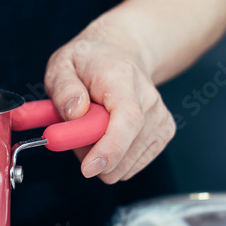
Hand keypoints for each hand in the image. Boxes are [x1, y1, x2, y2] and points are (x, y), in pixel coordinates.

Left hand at [45, 33, 175, 183]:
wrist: (120, 56)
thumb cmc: (88, 63)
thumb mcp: (62, 65)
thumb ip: (63, 88)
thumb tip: (75, 112)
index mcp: (123, 79)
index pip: (128, 119)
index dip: (110, 148)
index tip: (87, 168)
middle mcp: (149, 101)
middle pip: (126, 150)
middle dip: (90, 153)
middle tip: (75, 130)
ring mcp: (160, 119)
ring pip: (125, 166)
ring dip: (100, 157)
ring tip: (91, 127)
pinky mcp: (163, 134)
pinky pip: (130, 167)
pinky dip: (113, 160)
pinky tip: (107, 134)